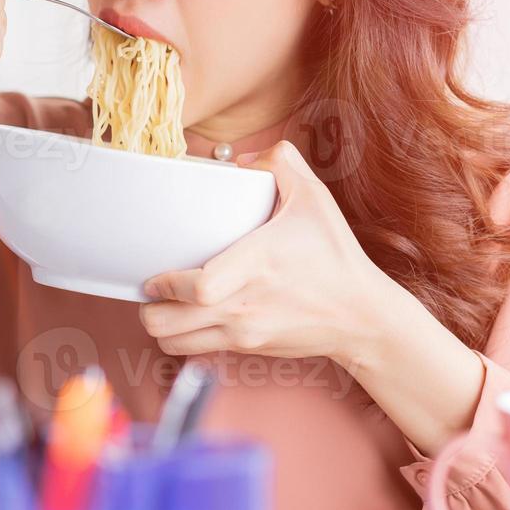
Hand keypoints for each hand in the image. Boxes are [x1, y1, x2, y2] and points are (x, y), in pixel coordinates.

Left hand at [139, 140, 417, 368]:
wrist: (362, 316)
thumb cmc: (336, 256)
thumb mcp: (315, 198)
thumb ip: (282, 162)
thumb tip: (244, 159)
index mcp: (256, 264)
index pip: (196, 287)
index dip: (165, 283)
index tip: (155, 272)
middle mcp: (244, 305)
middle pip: (168, 323)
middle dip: (148, 309)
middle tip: (150, 289)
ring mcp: (244, 332)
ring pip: (174, 343)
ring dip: (162, 326)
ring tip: (165, 305)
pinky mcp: (248, 348)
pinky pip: (195, 351)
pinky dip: (182, 338)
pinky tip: (189, 318)